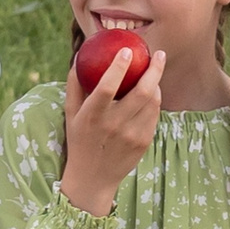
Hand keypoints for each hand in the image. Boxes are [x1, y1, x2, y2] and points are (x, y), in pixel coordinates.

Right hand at [57, 45, 165, 216]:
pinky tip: (153, 92)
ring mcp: (131, 135)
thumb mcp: (71, 113)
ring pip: (152, 102)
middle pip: (141, 92)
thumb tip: (79, 56)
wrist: (93, 178)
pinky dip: (155, 100)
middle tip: (158, 54)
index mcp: (92, 116)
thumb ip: (74, 85)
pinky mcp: (143, 142)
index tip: (127, 50)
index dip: (118, 67)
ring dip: (156, 83)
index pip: (107, 87)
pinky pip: (154, 114)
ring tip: (155, 71)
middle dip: (154, 69)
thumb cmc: (79, 139)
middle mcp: (113, 126)